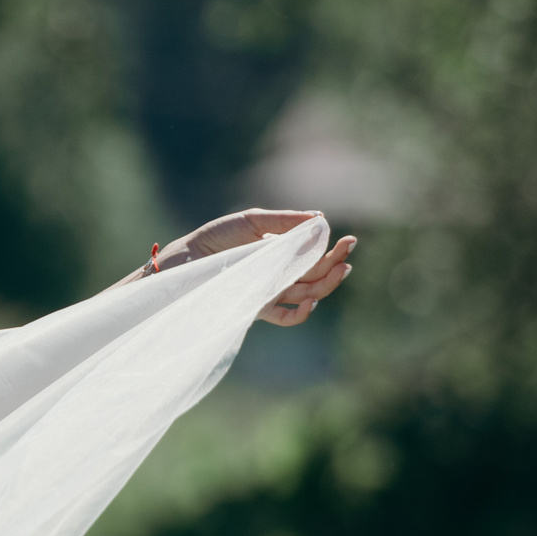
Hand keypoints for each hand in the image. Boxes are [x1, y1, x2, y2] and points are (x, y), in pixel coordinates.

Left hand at [160, 208, 356, 325]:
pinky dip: (301, 313)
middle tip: (349, 248)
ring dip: (328, 284)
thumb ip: (284, 221)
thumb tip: (319, 218)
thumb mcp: (251, 221)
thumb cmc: (215, 238)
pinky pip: (284, 317)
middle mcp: (278, 275)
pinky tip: (311, 301)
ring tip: (341, 268)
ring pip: (308, 294)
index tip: (349, 240)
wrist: (186, 259)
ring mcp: (268, 293)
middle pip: (316, 276)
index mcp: (280, 254)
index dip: (333, 250)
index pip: (314, 256)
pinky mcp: (255, 307)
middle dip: (336, 264)